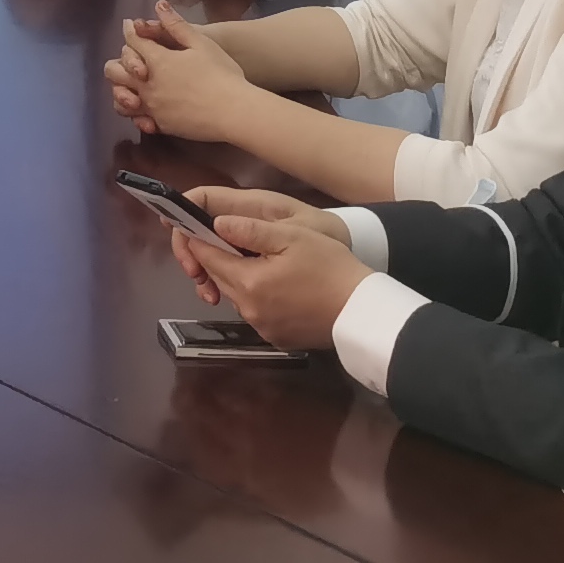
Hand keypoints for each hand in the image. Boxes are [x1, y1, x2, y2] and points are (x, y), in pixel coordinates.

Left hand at [110, 3, 255, 139]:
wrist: (234, 112)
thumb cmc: (222, 74)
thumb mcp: (202, 43)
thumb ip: (177, 25)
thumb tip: (159, 6)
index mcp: (157, 60)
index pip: (132, 41)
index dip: (130, 30)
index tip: (130, 26)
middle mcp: (147, 84)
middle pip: (115, 70)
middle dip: (119, 60)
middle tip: (132, 57)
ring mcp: (151, 107)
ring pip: (120, 98)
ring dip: (121, 88)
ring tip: (132, 84)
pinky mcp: (159, 125)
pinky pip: (136, 119)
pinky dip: (136, 112)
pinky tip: (145, 107)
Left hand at [175, 195, 370, 349]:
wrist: (363, 312)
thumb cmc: (330, 267)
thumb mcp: (292, 237)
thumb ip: (250, 229)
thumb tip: (217, 223)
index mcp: (248, 282)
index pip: (207, 258)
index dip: (200, 239)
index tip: (200, 225)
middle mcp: (248, 310)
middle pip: (220, 278)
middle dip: (219, 258)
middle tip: (234, 238)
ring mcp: (262, 328)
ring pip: (237, 296)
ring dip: (240, 278)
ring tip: (262, 260)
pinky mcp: (276, 339)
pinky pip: (255, 312)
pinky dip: (258, 297)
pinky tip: (278, 286)